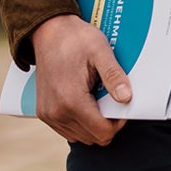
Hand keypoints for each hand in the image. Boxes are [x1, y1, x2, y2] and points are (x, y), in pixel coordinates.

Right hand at [30, 13, 131, 146]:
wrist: (48, 32)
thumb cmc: (76, 39)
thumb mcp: (100, 52)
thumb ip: (114, 76)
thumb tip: (126, 98)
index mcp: (71, 101)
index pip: (103, 132)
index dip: (118, 122)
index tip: (122, 103)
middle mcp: (56, 113)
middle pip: (94, 138)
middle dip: (107, 123)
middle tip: (111, 98)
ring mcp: (48, 115)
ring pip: (82, 137)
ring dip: (94, 123)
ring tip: (97, 98)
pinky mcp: (43, 113)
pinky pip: (68, 130)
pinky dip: (81, 122)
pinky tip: (85, 102)